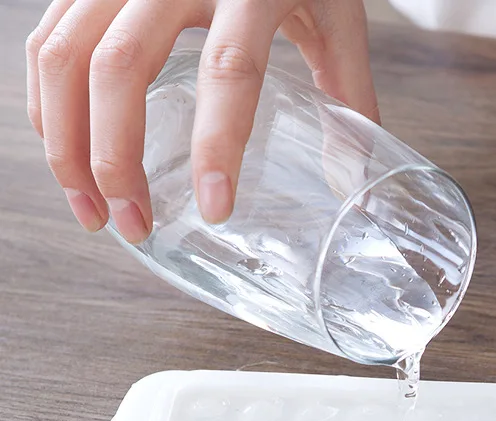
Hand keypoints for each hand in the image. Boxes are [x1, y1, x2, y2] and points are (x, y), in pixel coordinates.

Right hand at [26, 0, 379, 242]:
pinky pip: (50, 39)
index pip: (228, 68)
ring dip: (66, 142)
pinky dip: (48, 103)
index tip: (214, 207)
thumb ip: (348, 92)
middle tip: (133, 225)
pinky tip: (67, 154)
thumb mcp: (338, 17)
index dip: (216, 143)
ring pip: (67, 54)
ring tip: (92, 211)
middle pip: (121, 66)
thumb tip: (347, 180)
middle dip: (115, 158)